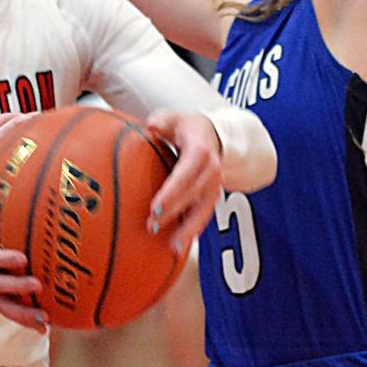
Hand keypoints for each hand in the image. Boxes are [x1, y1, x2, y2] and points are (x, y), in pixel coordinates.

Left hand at [144, 111, 221, 256]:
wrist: (215, 135)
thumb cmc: (186, 127)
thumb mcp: (174, 118)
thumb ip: (162, 121)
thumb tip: (150, 126)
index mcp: (200, 152)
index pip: (186, 174)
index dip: (172, 192)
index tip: (155, 207)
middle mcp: (212, 171)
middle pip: (195, 196)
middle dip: (175, 213)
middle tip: (153, 227)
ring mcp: (215, 186)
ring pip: (204, 211)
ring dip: (188, 230)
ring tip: (172, 248)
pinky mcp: (212, 196)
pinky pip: (203, 215)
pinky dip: (192, 231)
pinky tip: (178, 246)